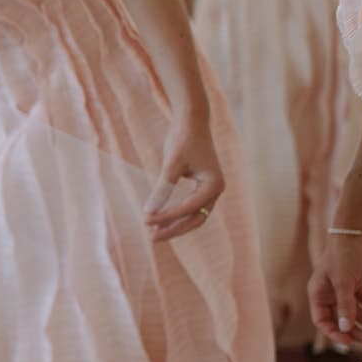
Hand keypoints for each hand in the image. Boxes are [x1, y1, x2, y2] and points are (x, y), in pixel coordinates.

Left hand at [145, 120, 224, 240]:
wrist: (192, 123)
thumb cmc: (183, 140)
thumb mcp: (171, 163)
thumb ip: (162, 188)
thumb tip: (148, 212)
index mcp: (214, 185)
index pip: (188, 208)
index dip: (166, 216)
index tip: (145, 220)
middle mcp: (216, 190)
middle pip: (195, 219)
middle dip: (174, 229)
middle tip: (151, 238)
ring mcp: (210, 191)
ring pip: (193, 216)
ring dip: (174, 225)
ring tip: (153, 233)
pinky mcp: (202, 188)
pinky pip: (190, 208)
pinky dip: (175, 215)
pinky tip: (159, 220)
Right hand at [310, 235, 361, 347]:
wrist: (353, 233)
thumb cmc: (342, 256)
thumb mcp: (343, 282)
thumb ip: (345, 306)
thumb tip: (346, 328)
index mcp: (317, 294)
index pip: (321, 320)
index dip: (334, 332)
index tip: (348, 341)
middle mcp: (327, 293)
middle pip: (339, 318)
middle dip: (354, 330)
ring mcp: (340, 288)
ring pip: (352, 310)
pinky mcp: (353, 282)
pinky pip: (361, 299)